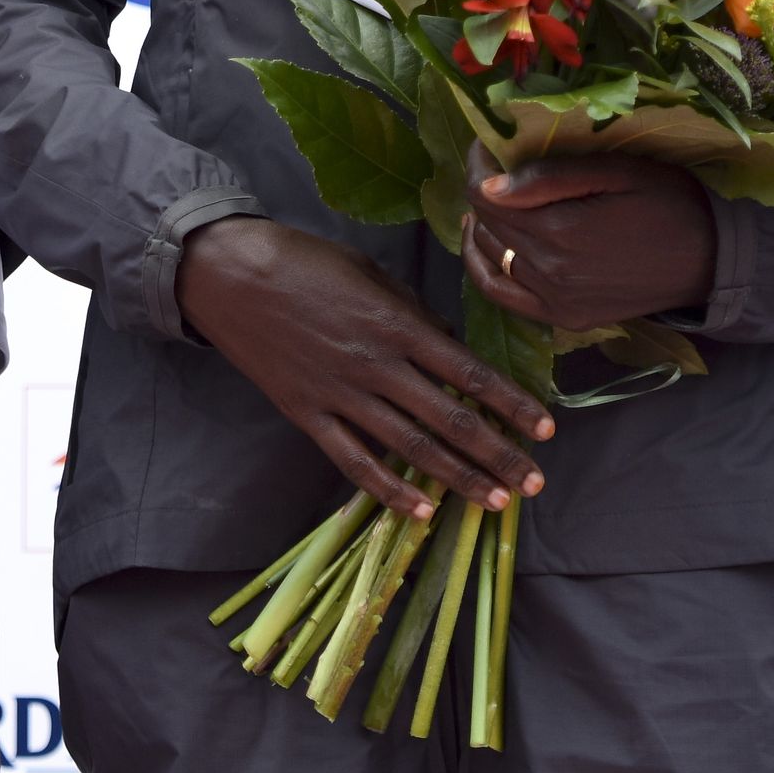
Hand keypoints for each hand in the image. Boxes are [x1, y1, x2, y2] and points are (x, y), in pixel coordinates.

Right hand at [177, 216, 551, 522]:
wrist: (227, 273)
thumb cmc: (301, 261)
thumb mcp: (367, 272)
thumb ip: (410, 312)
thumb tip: (447, 344)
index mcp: (395, 323)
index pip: (469, 372)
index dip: (512, 404)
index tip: (546, 430)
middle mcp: (376, 364)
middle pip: (450, 419)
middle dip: (499, 454)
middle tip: (535, 484)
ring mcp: (340, 394)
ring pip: (410, 447)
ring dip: (457, 478)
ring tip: (494, 502)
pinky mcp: (307, 414)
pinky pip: (353, 461)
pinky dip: (388, 490)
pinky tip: (419, 511)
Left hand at [463, 147, 715, 328]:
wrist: (711, 259)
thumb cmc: (668, 202)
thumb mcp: (616, 172)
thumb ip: (550, 178)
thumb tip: (489, 186)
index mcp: (561, 230)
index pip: (485, 195)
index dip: (478, 163)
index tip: (486, 143)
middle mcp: (550, 271)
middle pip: (487, 223)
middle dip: (482, 189)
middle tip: (495, 165)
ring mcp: (555, 300)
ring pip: (491, 255)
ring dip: (484, 225)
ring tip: (493, 199)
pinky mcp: (564, 317)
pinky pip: (503, 295)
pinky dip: (486, 268)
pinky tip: (487, 244)